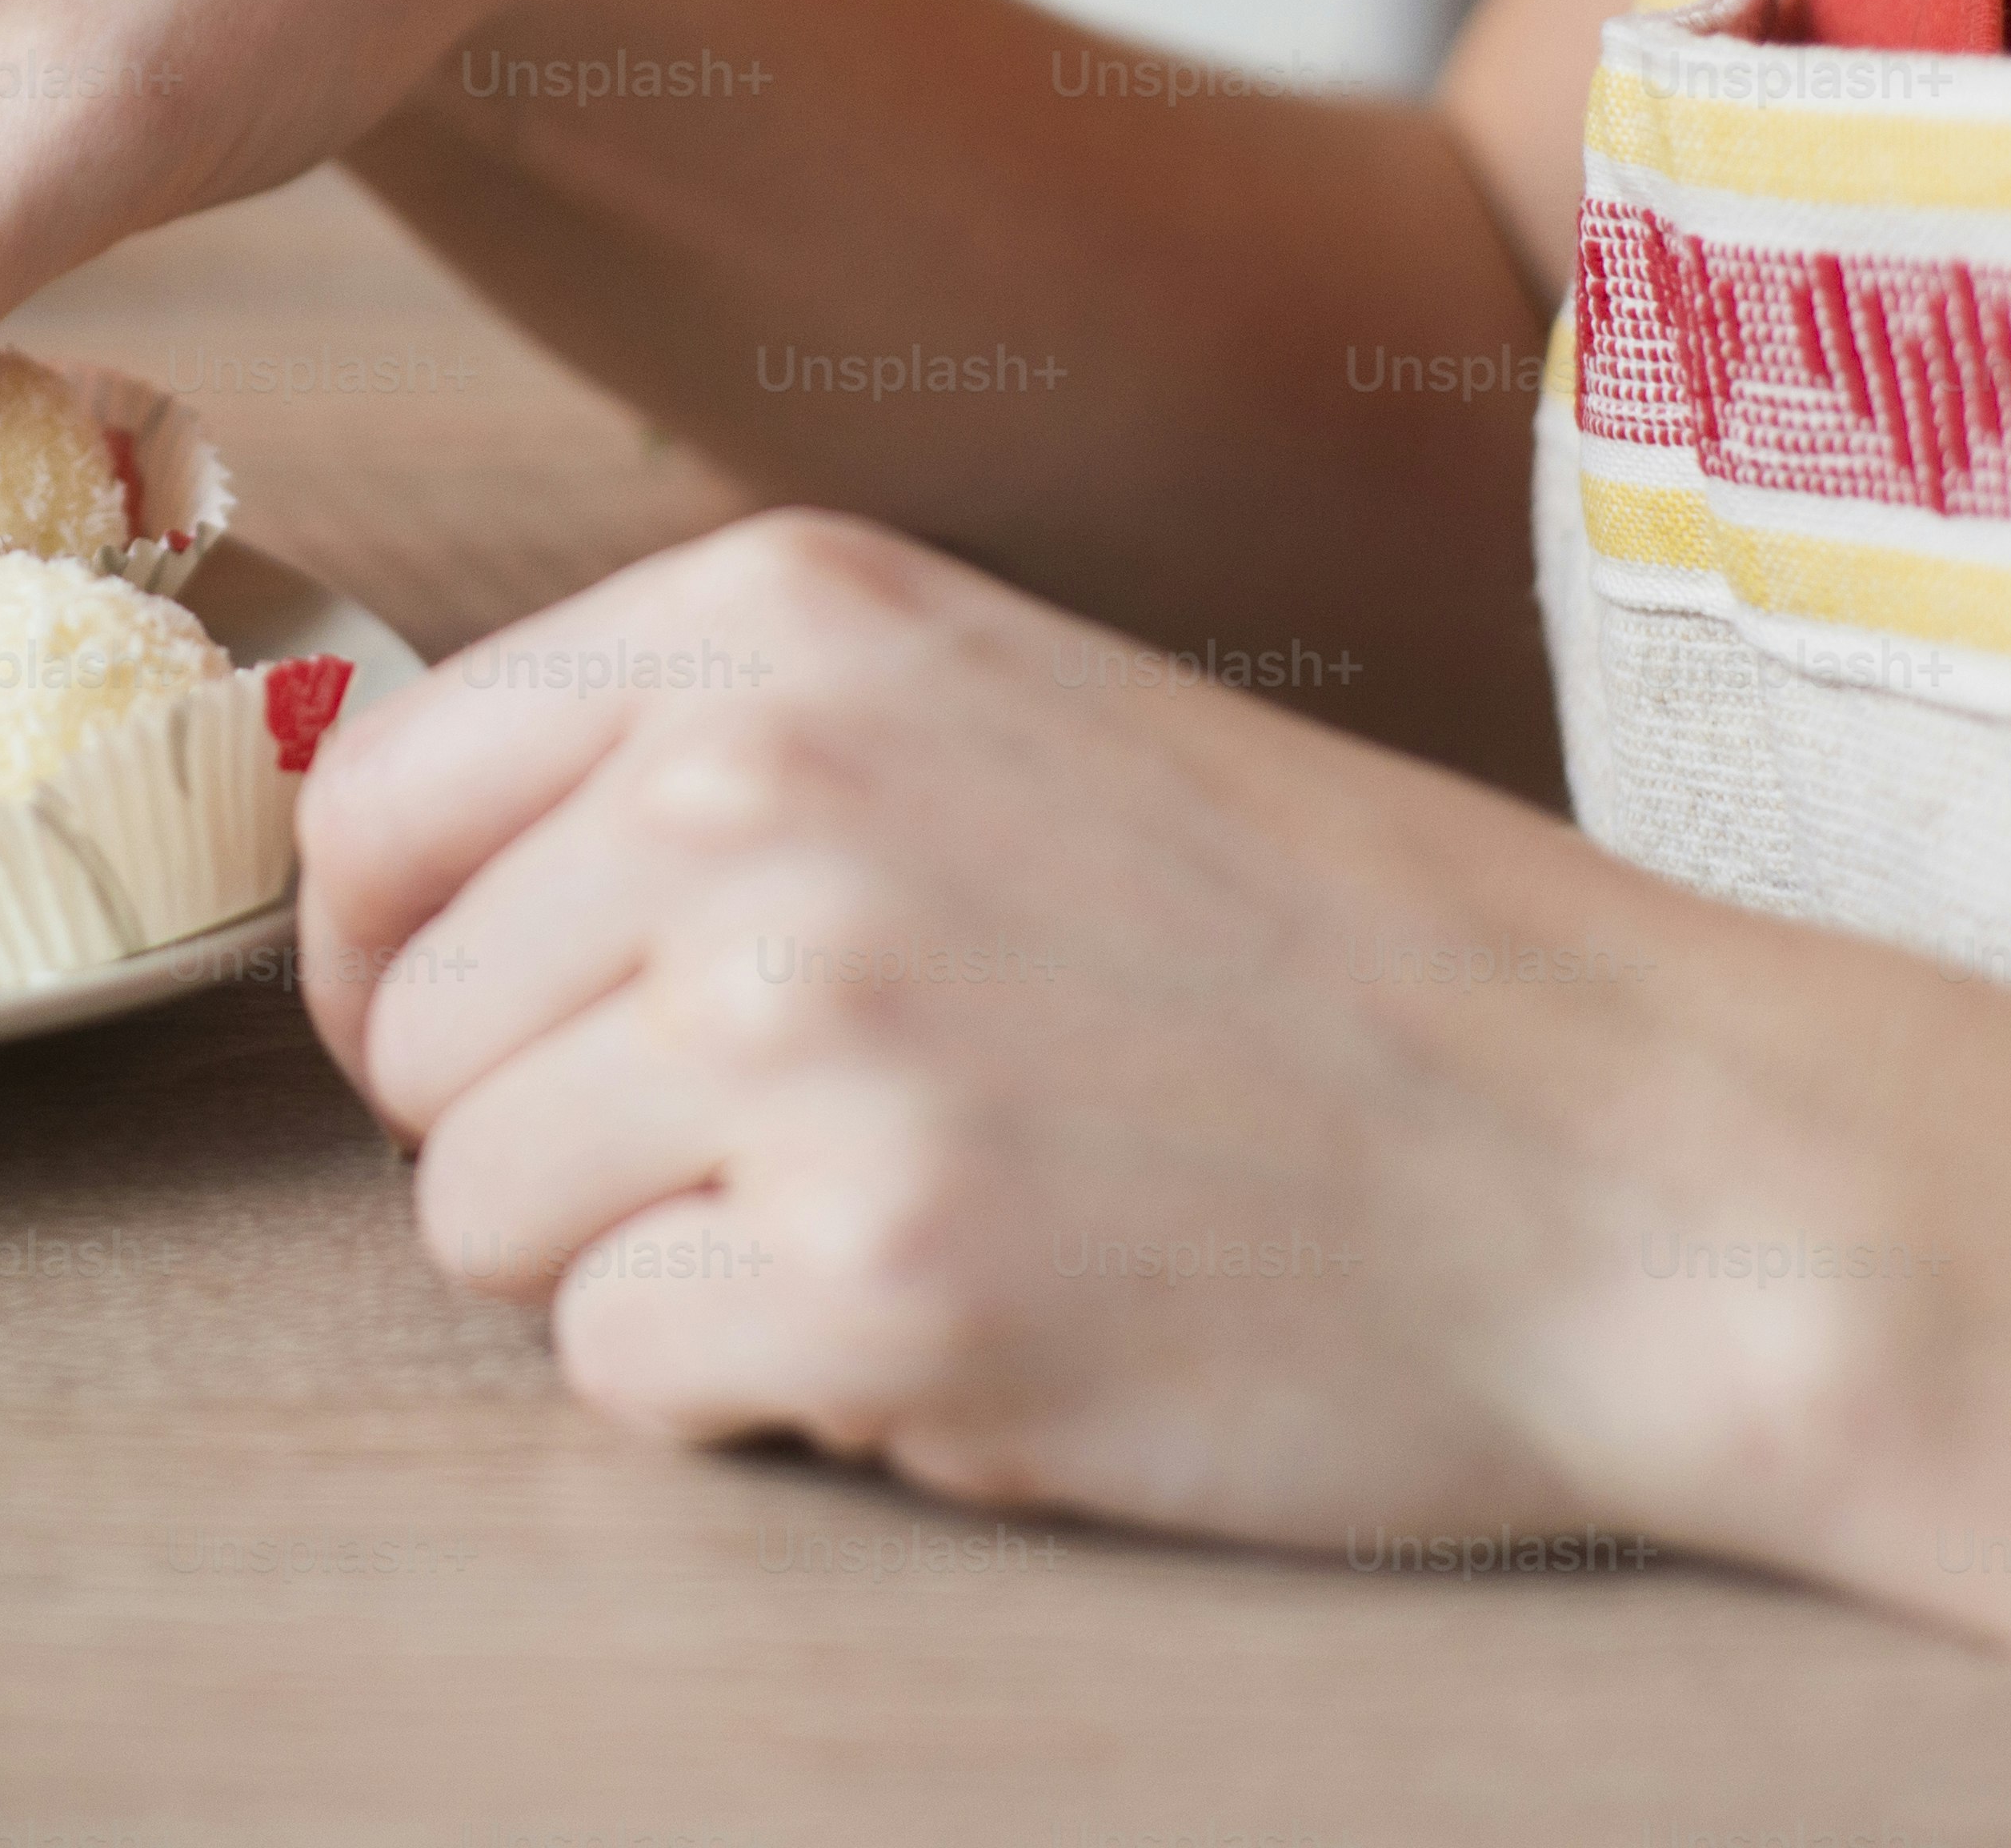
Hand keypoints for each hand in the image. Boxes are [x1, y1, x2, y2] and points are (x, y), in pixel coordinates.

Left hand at [297, 511, 1954, 1557]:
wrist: (1638, 1155)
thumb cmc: (1317, 955)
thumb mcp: (985, 710)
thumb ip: (695, 754)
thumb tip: (383, 868)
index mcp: (775, 620)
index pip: (371, 802)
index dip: (395, 961)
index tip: (491, 1036)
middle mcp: (756, 793)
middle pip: (417, 1037)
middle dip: (549, 1134)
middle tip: (783, 1156)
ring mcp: (811, 1034)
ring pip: (482, 1216)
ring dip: (648, 1266)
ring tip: (895, 1221)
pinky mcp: (879, 1276)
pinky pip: (621, 1371)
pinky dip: (756, 1390)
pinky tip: (953, 1324)